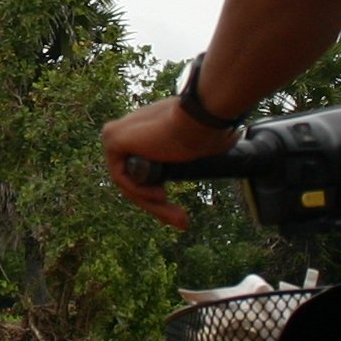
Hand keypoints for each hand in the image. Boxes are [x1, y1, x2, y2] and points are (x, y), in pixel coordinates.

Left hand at [101, 98, 237, 230]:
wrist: (200, 118)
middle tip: (182, 222)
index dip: (157, 197)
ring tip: (180, 217)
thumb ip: (194, 153)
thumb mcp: (198, 151)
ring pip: (130, 183)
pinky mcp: (112, 139)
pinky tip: (161, 196)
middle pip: (136, 181)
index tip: (178, 215)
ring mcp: (115, 134)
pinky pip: (122, 177)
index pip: (142, 174)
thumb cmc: (207, 130)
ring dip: (153, 204)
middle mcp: (126, 131)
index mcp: (144, 133)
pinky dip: (140, 191)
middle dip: (158, 205)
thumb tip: (227, 143)